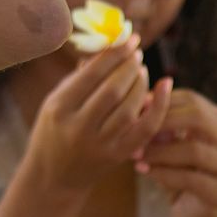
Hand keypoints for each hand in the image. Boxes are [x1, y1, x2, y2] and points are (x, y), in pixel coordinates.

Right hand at [24, 35, 172, 193]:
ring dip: (141, 84)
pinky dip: (157, 107)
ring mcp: (100, 145)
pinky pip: (144, 129)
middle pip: (113, 90)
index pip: (91, 75)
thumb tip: (106, 46)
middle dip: (129, 67)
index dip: (113, 54)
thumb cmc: (53, 130)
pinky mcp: (117, 156)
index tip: (129, 39)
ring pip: (130, 109)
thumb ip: (79, 77)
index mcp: (59, 109)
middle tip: (136, 52)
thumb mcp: (54, 102)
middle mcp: (79, 128)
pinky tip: (164, 87)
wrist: (54, 178)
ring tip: (141, 69)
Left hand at [135, 87, 216, 216]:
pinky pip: (190, 178)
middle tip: (134, 131)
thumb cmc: (178, 170)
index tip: (135, 110)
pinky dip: (162, 173)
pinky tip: (143, 171)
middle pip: (198, 118)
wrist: (196, 214)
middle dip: (161, 123)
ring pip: (193, 150)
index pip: (191, 100)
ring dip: (158, 151)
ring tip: (135, 154)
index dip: (161, 102)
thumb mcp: (169, 142)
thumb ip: (161, 123)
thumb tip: (141, 102)